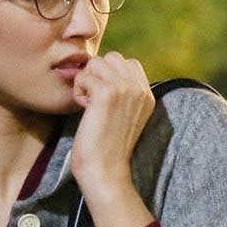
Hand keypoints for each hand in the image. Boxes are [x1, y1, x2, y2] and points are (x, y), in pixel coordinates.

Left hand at [67, 52, 154, 203]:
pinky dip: (78, 91)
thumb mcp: (126, 117)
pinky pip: (84, 76)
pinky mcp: (107, 93)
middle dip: (98, 73)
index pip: (129, 63)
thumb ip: (124, 94)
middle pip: (112, 57)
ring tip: (88, 103)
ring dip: (86, 80)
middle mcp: (139, 89)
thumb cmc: (108, 147)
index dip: (110, 74)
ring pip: (96, 63)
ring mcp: (125, 88)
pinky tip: (84, 109)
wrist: (106, 169)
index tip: (104, 99)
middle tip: (94, 98)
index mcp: (148, 94)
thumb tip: (103, 72)